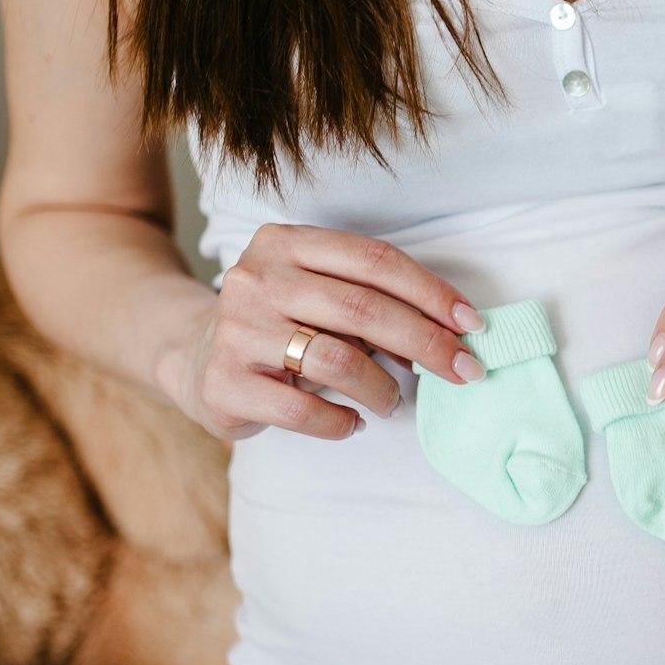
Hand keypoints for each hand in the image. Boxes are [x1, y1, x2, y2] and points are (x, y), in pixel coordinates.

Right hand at [159, 223, 483, 440]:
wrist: (193, 355)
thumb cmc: (281, 322)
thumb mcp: (318, 292)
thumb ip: (371, 301)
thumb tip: (449, 333)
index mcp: (286, 242)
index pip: (375, 260)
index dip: (431, 292)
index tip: (471, 323)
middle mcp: (257, 278)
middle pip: (363, 308)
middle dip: (426, 343)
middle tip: (463, 370)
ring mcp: (236, 330)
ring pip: (337, 360)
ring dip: (383, 387)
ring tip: (393, 400)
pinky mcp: (224, 383)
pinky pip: (302, 410)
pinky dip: (340, 421)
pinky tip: (352, 422)